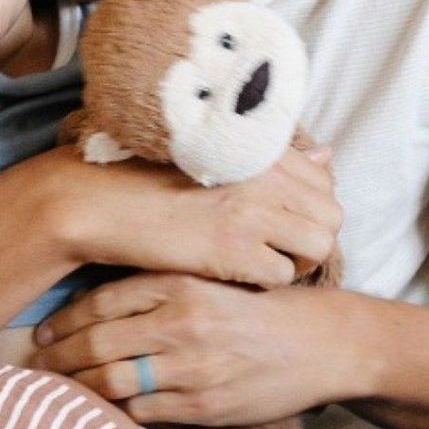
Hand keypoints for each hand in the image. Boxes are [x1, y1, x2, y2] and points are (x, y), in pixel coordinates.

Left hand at [33, 273, 376, 427]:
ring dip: (77, 386)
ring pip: (112, 380)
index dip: (67, 319)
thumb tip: (101, 301)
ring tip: (54, 388)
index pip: (104, 301)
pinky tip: (98, 410)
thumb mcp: (215, 279)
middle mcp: (183, 322)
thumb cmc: (265, 309)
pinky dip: (114, 411)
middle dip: (58, 356)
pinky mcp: (204, 403)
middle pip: (98, 342)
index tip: (45, 331)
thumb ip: (164, 288)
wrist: (325, 345)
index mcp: (183, 283)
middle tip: (34, 363)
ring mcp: (192, 366)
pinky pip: (142, 411)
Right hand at [50, 142, 339, 288]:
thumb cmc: (144, 178)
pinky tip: (236, 277)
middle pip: (331, 214)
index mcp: (257, 146)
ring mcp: (251, 213)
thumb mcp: (213, 155)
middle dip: (311, 237)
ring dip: (296, 261)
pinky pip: (281, 276)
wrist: (97, 203)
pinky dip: (265, 282)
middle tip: (277, 250)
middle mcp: (263, 174)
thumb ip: (275, 158)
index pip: (325, 179)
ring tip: (261, 265)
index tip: (279, 222)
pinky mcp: (233, 251)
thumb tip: (328, 156)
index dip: (308, 207)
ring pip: (317, 245)